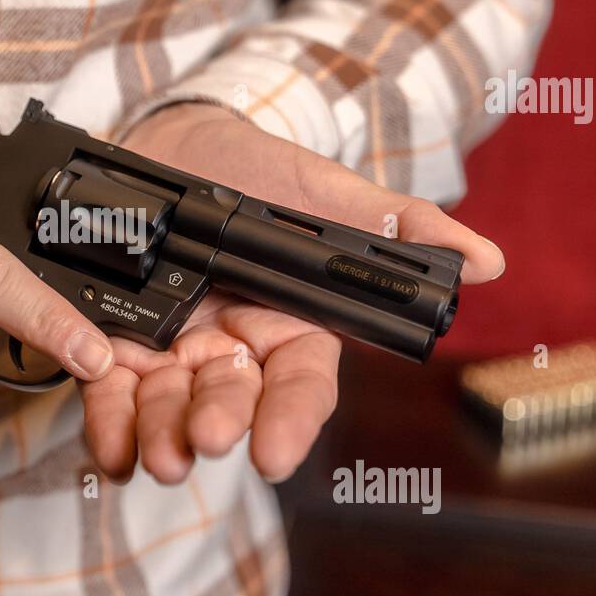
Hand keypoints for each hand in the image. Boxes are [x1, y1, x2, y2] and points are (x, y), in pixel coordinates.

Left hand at [80, 104, 504, 484]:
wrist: (171, 140)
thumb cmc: (257, 169)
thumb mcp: (326, 193)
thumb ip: (393, 226)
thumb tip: (488, 261)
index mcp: (290, 324)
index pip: (299, 387)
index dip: (290, 422)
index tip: (272, 454)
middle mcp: (234, 349)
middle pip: (230, 402)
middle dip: (218, 425)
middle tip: (206, 440)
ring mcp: (174, 350)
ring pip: (170, 405)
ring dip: (161, 434)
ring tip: (157, 455)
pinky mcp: (119, 339)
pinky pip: (113, 390)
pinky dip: (109, 421)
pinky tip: (108, 450)